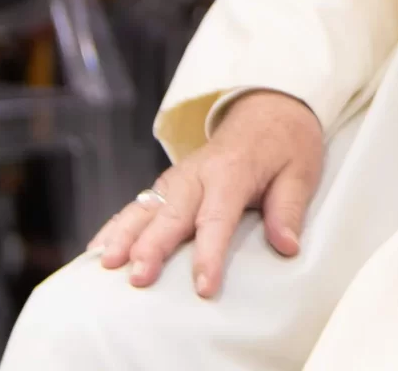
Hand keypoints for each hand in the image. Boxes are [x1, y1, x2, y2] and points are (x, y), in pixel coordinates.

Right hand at [88, 90, 322, 297]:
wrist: (267, 111)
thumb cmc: (286, 146)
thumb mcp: (301, 172)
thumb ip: (290, 209)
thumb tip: (287, 247)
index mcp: (233, 171)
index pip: (218, 217)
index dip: (210, 254)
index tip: (204, 287)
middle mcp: (198, 174)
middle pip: (171, 213)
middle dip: (152, 247)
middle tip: (138, 278)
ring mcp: (177, 178)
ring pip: (145, 208)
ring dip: (124, 236)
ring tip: (106, 266)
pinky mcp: (167, 185)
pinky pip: (136, 205)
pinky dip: (115, 226)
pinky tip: (96, 250)